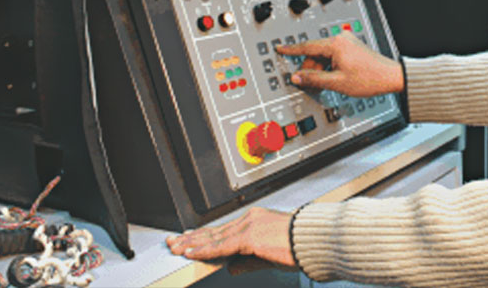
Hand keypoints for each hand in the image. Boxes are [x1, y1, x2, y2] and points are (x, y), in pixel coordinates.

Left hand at [166, 207, 293, 265]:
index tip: (188, 239)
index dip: (203, 236)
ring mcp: (249, 226)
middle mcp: (250, 219)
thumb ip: (248, 262)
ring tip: (176, 247)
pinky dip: (204, 249)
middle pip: (214, 231)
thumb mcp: (269, 256)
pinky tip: (191, 252)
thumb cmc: (300, 245)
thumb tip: (232, 268)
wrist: (314, 240)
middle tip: (173, 241)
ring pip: (213, 237)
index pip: (223, 229)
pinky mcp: (249, 236)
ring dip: (192, 243)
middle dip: (191, 238)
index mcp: (256, 221)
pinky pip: (221, 245)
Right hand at [276, 31, 403, 96]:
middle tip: (308, 84)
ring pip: (324, 56)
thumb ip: (314, 79)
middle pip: (315, 53)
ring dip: (320, 69)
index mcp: (335, 44)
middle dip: (310, 69)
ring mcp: (347, 42)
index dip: (291, 50)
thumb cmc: (369, 78)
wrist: (391, 77)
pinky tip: (332, 78)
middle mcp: (340, 39)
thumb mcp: (337, 82)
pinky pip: (333, 56)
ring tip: (325, 85)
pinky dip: (329, 67)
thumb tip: (297, 77)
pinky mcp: (352, 48)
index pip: (306, 46)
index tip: (279, 48)